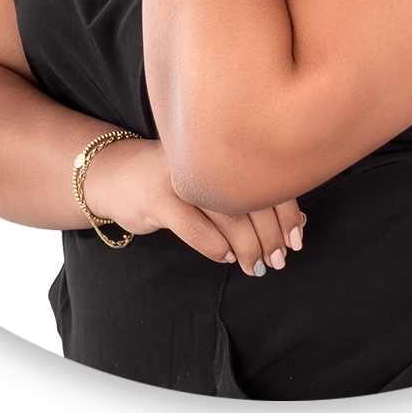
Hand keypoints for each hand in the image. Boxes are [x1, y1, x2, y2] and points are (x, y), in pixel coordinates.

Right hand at [83, 137, 304, 276]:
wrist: (114, 176)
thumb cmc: (173, 182)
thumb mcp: (209, 182)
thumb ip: (246, 194)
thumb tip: (295, 220)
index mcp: (222, 146)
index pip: (266, 175)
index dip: (287, 210)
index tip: (297, 238)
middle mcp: (204, 155)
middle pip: (251, 195)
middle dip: (271, 234)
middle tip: (279, 259)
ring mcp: (180, 175)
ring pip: (227, 213)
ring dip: (249, 245)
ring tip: (257, 265)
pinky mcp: (157, 198)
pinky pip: (194, 227)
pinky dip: (215, 247)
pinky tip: (226, 257)